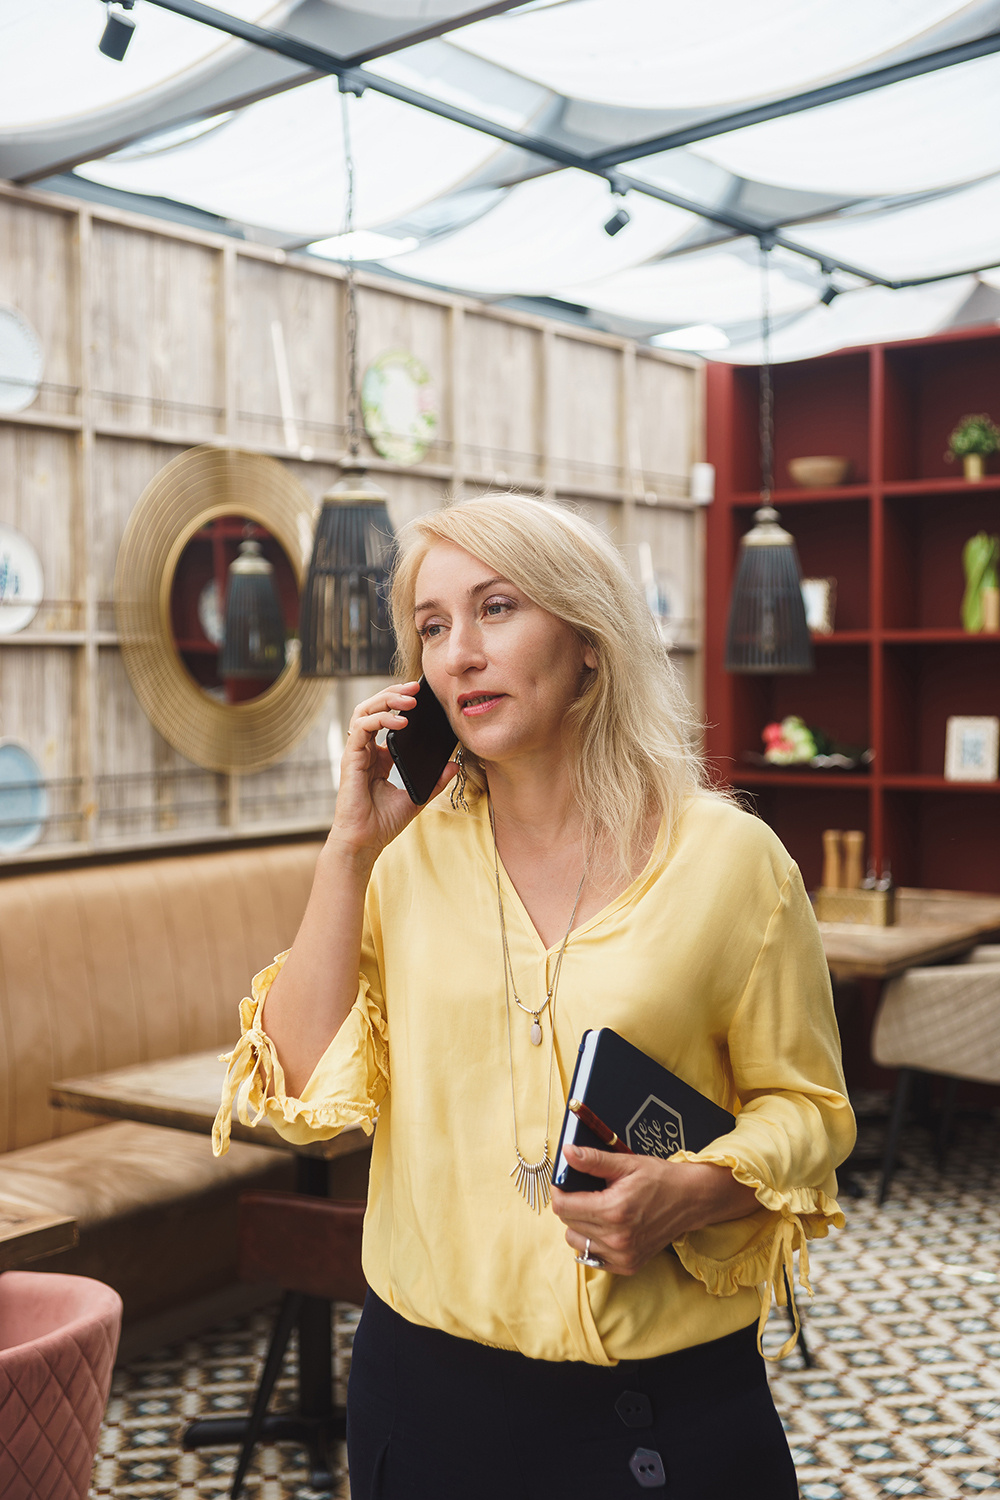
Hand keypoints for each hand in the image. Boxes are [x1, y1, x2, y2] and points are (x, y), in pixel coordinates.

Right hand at [328, 681, 456, 861]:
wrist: (365, 842)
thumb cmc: (383, 823)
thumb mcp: (417, 797)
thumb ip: (435, 780)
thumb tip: (454, 765)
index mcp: (378, 756)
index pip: (385, 719)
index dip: (400, 704)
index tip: (421, 697)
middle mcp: (365, 750)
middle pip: (373, 708)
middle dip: (393, 693)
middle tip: (416, 689)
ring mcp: (356, 753)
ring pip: (363, 711)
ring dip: (386, 700)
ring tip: (409, 700)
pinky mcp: (350, 759)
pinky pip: (360, 728)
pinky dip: (380, 720)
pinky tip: (400, 722)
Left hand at [550, 1145, 758, 1274]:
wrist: (690, 1200)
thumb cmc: (660, 1179)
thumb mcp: (626, 1163)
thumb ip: (593, 1160)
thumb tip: (567, 1153)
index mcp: (613, 1210)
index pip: (563, 1207)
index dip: (558, 1191)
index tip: (563, 1183)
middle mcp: (616, 1238)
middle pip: (568, 1224)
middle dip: (570, 1205)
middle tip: (585, 1192)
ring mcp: (622, 1255)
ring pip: (576, 1242)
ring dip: (579, 1226)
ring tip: (597, 1210)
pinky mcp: (628, 1265)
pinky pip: (593, 1258)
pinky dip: (593, 1243)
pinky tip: (607, 1227)